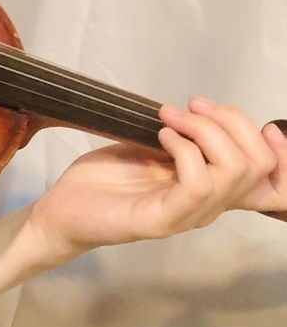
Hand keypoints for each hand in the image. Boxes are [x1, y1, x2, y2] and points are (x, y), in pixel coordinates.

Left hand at [26, 99, 286, 262]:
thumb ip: (183, 138)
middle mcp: (209, 206)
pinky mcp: (162, 220)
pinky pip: (198, 183)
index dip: (284, 154)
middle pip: (259, 164)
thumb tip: (203, 112)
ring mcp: (188, 215)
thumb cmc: (104, 180)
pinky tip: (161, 137)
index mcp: (213, 189)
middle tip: (191, 106)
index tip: (262, 124)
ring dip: (204, 130)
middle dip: (232, 121)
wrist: (61, 211)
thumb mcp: (151, 149)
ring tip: (170, 118)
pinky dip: (184, 149)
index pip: (275, 185)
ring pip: (234, 170)